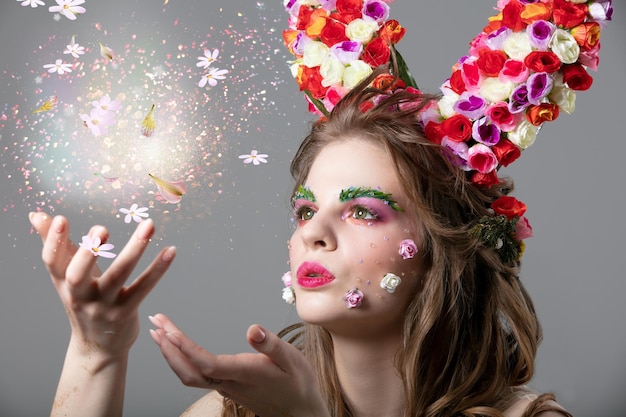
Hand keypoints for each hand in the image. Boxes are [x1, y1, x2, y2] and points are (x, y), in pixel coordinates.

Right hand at [29, 212, 175, 356]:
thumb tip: (36, 214)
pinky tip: (171, 250)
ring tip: (149, 225)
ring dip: (135, 248)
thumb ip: (55, 244)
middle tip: (102, 228)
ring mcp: (104, 306)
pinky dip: (158, 268)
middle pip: (77, 275)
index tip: (62, 218)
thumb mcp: (66, 276)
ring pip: (119, 275)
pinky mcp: (126, 312)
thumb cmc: (83, 300)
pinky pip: (143, 287)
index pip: (52, 262)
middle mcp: (80, 296)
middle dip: (88, 252)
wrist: (97, 347)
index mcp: (63, 283)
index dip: (54, 242)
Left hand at [149, 314, 329, 416]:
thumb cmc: (298, 384)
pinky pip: (196, 375)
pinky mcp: (226, 386)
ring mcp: (226, 386)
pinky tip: (177, 346)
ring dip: (171, 354)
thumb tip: (252, 329)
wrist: (299, 412)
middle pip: (189, 371)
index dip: (185, 348)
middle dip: (168, 348)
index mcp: (245, 373)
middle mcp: (230, 383)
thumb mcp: (292, 359)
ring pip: (189, 376)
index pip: (207, 363)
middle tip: (155, 321)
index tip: (168, 330)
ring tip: (159, 331)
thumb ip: (271, 344)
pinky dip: (181, 359)